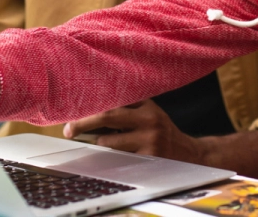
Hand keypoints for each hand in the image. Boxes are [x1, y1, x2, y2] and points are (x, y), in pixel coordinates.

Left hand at [63, 100, 206, 161]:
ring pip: (109, 141)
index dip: (91, 104)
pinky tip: (115, 155)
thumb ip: (127, 106)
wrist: (189, 153)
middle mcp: (148, 119)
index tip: (73, 108)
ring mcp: (149, 139)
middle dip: (84, 123)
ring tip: (107, 143)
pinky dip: (111, 157)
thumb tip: (91, 105)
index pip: (113, 100)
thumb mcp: (149, 111)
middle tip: (68, 130)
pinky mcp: (148, 157)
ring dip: (102, 143)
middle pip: (108, 116)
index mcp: (146, 104)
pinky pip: (119, 158)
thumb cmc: (160, 130)